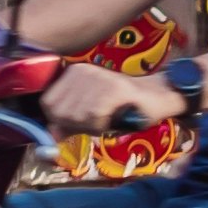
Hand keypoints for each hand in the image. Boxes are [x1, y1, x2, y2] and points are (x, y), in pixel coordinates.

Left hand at [40, 62, 171, 134]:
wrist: (159, 97)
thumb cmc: (124, 108)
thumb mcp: (90, 117)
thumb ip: (68, 124)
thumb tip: (49, 136)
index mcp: (72, 74)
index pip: (48, 104)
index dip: (60, 121)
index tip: (81, 123)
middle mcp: (81, 71)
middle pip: (59, 112)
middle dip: (76, 126)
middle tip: (98, 122)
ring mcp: (97, 77)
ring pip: (76, 116)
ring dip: (92, 127)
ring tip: (109, 118)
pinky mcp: (113, 88)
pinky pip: (94, 115)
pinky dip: (102, 125)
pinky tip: (114, 118)